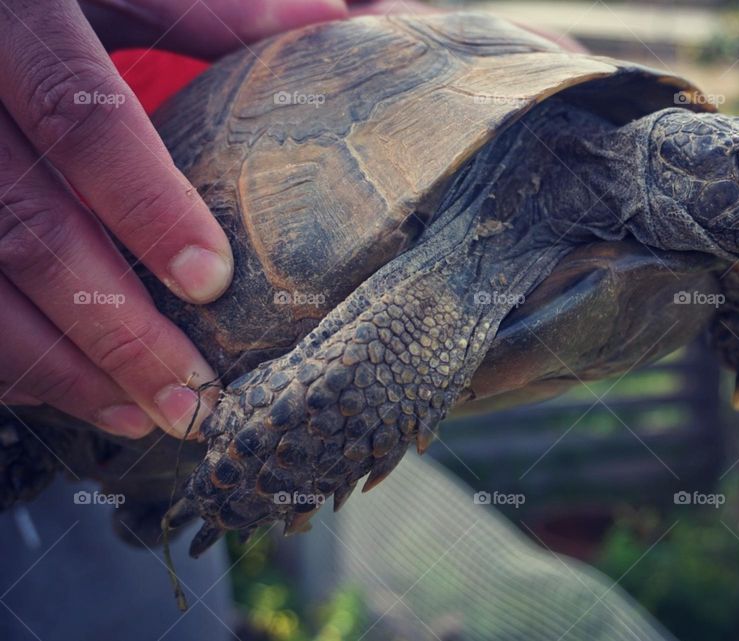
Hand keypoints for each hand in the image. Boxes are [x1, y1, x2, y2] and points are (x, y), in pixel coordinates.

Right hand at [0, 0, 346, 437]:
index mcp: (18, 23)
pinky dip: (12, 359)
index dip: (144, 205)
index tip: (212, 281)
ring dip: (61, 365)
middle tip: (189, 393)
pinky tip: (75, 397)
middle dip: (112, 324)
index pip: (80, 122)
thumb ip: (200, 7)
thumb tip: (326, 22)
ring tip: (141, 415)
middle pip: (28, 228)